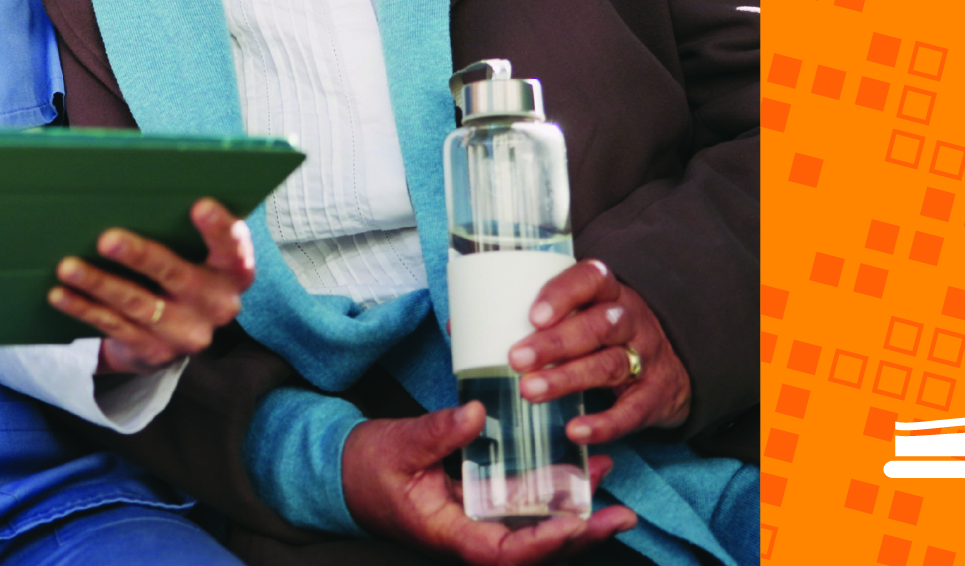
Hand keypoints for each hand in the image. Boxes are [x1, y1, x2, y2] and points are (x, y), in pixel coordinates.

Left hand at [45, 198, 254, 374]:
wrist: (169, 336)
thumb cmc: (178, 271)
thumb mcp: (191, 253)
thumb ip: (178, 228)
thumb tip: (130, 188)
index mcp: (232, 273)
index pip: (234, 249)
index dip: (219, 229)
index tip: (199, 204)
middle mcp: (216, 306)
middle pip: (177, 276)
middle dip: (140, 256)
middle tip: (107, 238)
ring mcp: (186, 334)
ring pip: (138, 304)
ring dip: (99, 283)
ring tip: (68, 266)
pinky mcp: (154, 352)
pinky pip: (114, 327)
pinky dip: (84, 308)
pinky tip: (60, 294)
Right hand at [342, 404, 634, 563]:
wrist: (345, 474)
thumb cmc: (367, 468)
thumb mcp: (399, 446)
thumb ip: (438, 432)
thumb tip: (476, 413)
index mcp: (450, 533)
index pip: (505, 554)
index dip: (545, 543)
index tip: (575, 521)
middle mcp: (471, 535)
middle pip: (534, 550)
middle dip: (580, 534)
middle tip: (619, 512)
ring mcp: (478, 522)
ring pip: (536, 527)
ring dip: (574, 508)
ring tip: (605, 473)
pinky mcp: (481, 504)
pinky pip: (524, 506)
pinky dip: (552, 489)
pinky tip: (575, 465)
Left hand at [506, 260, 691, 444]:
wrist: (671, 370)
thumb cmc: (603, 337)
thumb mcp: (582, 315)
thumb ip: (533, 320)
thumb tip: (461, 329)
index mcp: (608, 293)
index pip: (591, 280)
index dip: (563, 294)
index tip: (533, 316)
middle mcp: (630, 321)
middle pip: (597, 325)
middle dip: (555, 343)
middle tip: (516, 360)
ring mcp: (646, 358)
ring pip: (609, 364)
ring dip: (567, 379)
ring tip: (530, 391)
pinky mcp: (654, 396)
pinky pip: (632, 411)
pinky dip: (604, 424)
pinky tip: (575, 431)